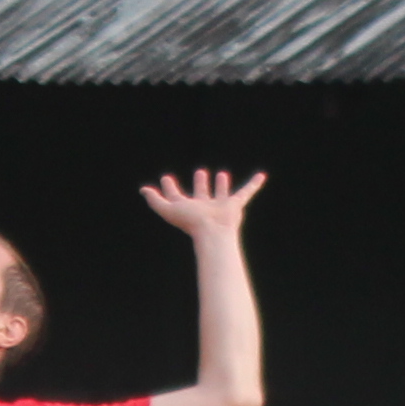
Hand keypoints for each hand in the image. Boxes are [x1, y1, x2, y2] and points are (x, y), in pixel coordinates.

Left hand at [139, 165, 267, 239]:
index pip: (177, 196)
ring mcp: (221, 206)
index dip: (170, 187)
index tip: (165, 178)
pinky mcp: (236, 204)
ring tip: (221, 174)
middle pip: (201, 194)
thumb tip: (142, 190)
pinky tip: (262, 176)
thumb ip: (155, 200)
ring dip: (221, 185)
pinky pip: (247, 192)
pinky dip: (255, 184)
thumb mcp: (169, 209)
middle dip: (201, 183)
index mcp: (188, 209)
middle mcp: (204, 208)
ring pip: (222, 193)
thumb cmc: (191, 223)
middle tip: (200, 173)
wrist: (214, 233)